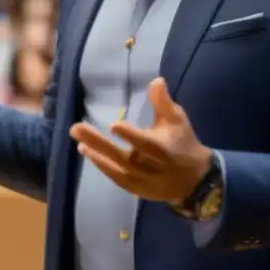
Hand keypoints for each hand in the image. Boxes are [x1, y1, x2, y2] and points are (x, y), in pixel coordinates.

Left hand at [70, 77, 210, 202]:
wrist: (194, 180)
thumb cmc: (183, 143)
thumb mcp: (177, 120)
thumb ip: (163, 102)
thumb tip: (156, 80)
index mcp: (162, 149)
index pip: (145, 143)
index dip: (131, 135)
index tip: (114, 125)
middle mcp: (150, 167)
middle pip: (122, 156)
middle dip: (98, 142)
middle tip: (75, 128)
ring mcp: (142, 180)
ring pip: (116, 169)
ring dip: (96, 155)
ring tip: (78, 140)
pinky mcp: (137, 189)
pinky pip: (116, 179)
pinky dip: (102, 167)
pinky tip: (88, 152)